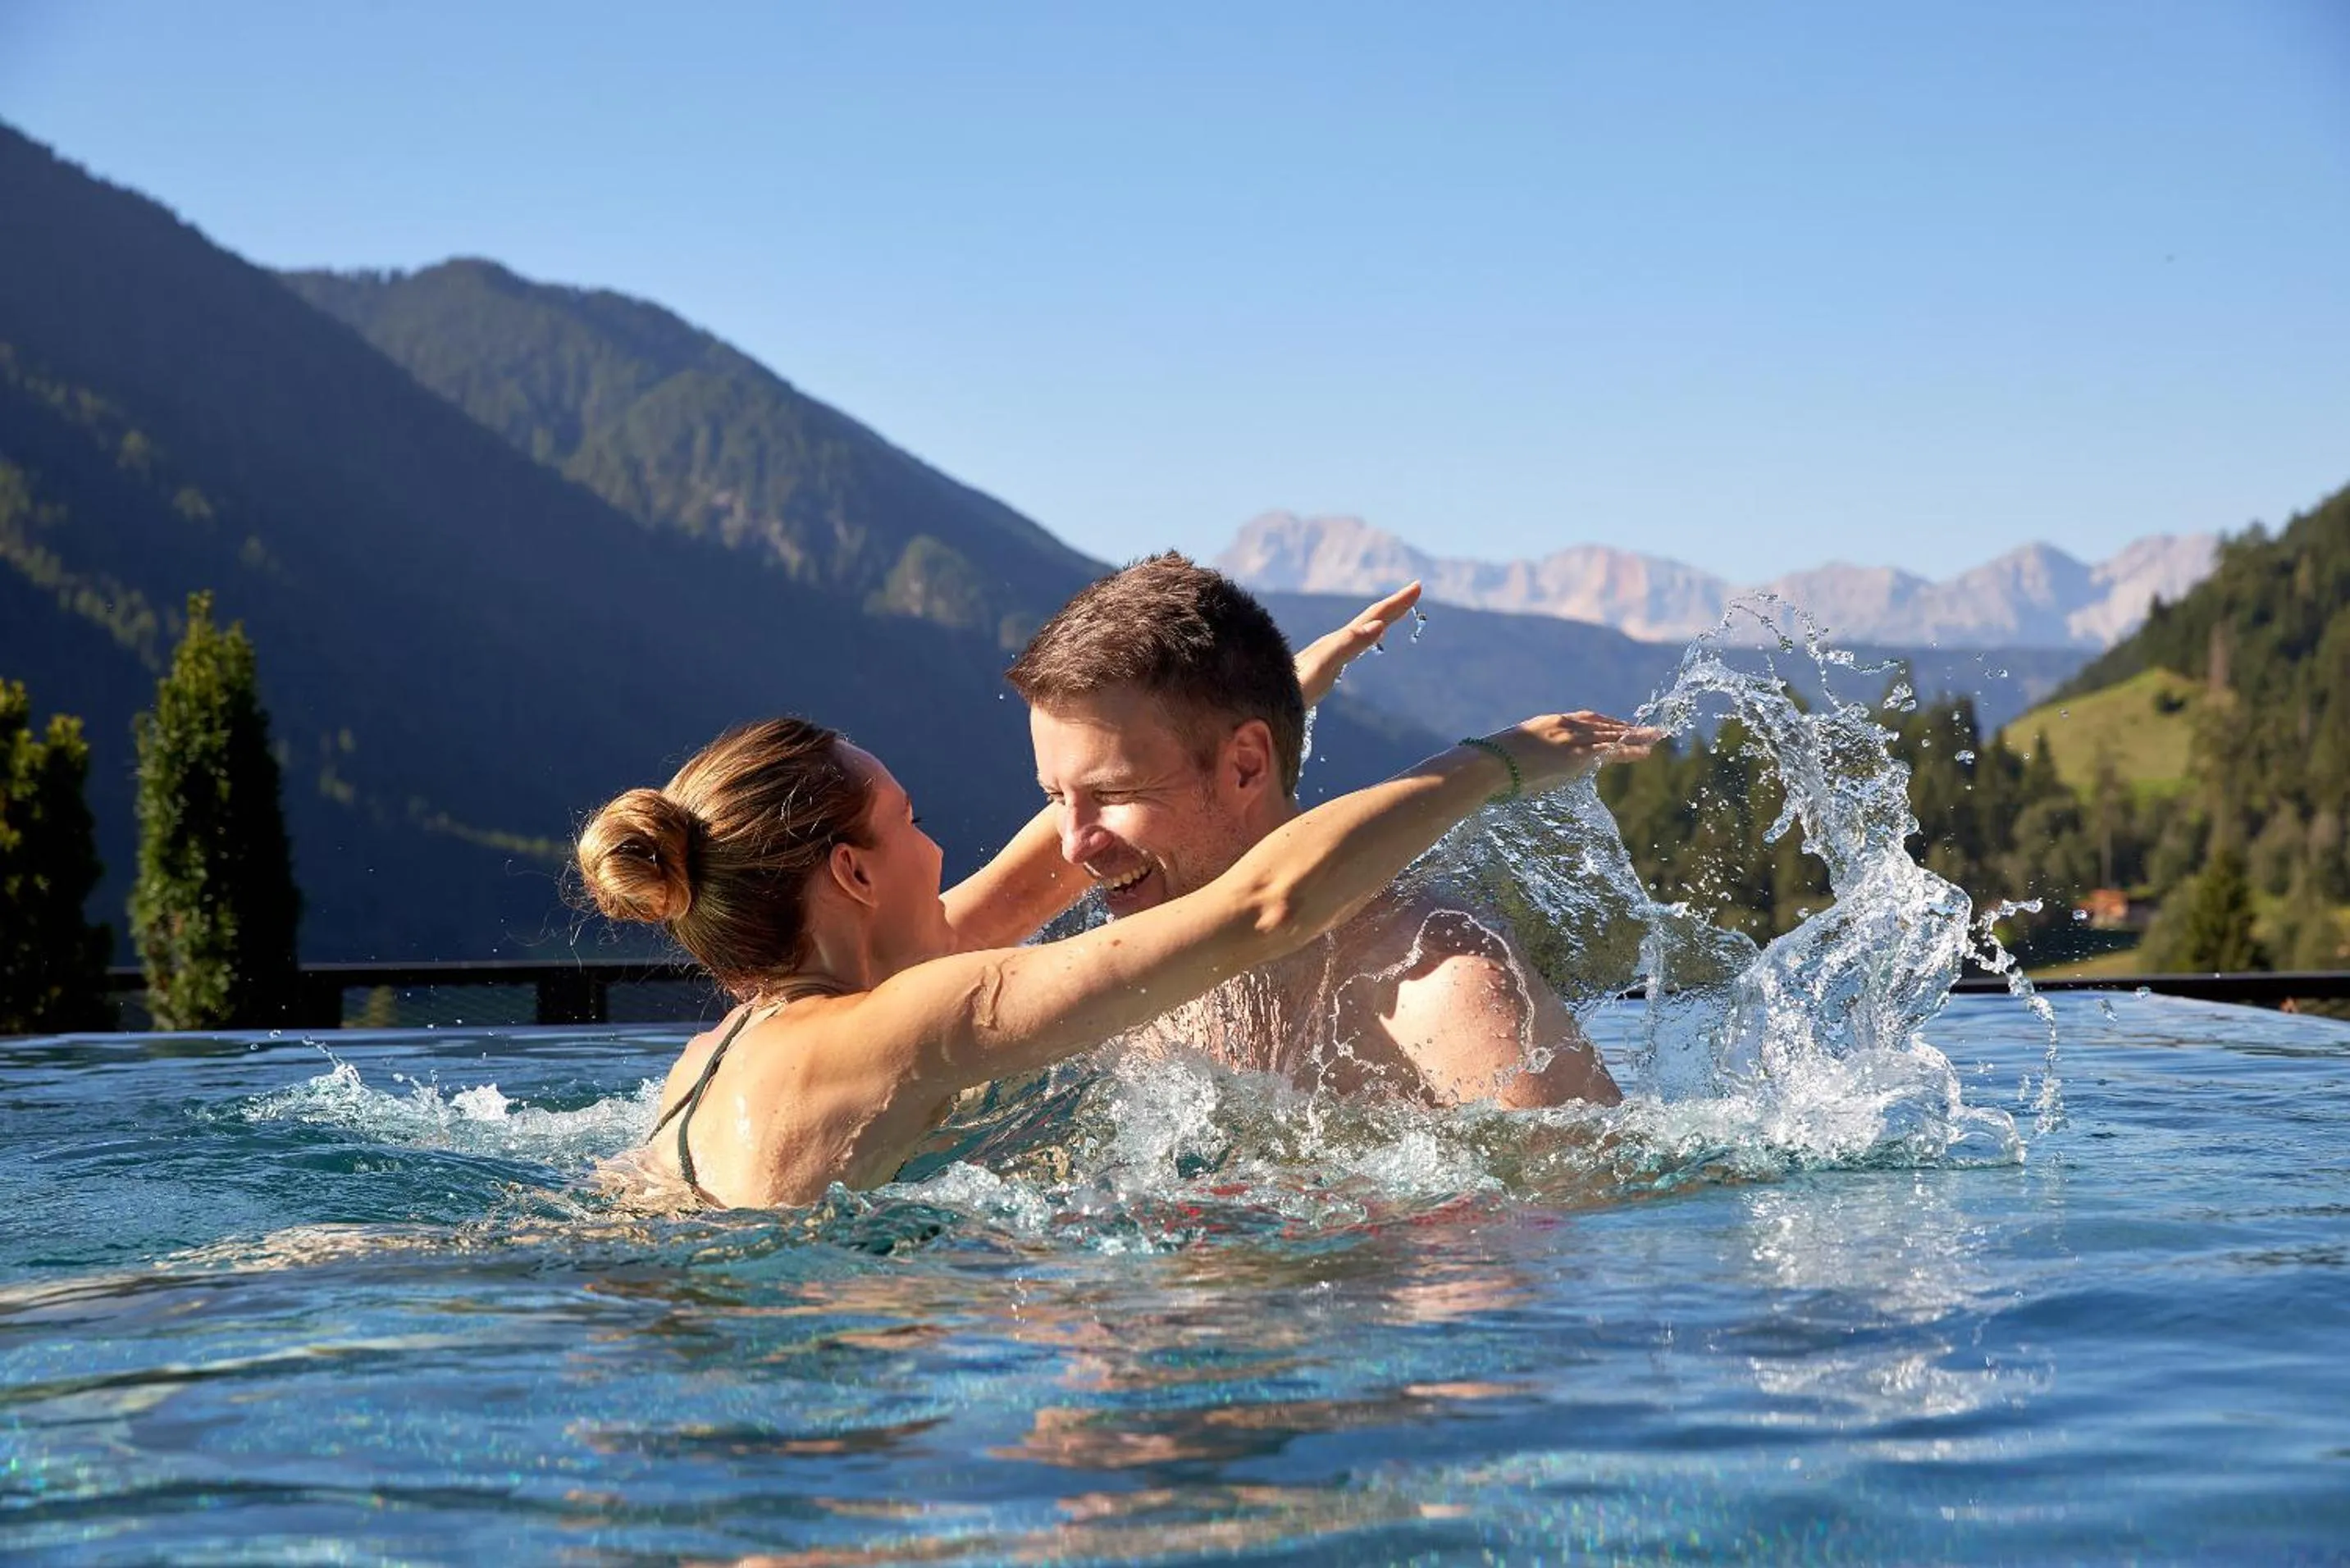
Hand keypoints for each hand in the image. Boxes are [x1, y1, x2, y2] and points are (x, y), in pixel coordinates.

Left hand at [1293, 582, 1422, 704]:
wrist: (1261, 701)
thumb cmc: (1291, 687)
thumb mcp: (1324, 666)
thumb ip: (1348, 644)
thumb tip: (1379, 625)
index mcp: (1339, 641)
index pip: (1374, 616)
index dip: (1396, 603)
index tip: (1418, 586)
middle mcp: (1333, 644)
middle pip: (1368, 618)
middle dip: (1392, 606)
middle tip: (1414, 591)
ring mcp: (1326, 656)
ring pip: (1359, 631)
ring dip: (1379, 619)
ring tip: (1392, 615)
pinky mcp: (1319, 670)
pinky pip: (1350, 646)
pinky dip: (1364, 639)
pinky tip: (1359, 644)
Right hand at [1479, 711, 1664, 791]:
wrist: (1491, 763)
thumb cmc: (1495, 762)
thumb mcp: (1516, 750)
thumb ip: (1530, 752)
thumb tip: (1527, 765)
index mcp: (1551, 722)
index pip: (1587, 719)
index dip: (1608, 723)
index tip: (1622, 727)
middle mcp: (1566, 725)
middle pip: (1605, 724)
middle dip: (1628, 728)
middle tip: (1649, 731)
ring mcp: (1572, 739)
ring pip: (1613, 735)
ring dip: (1638, 736)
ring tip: (1657, 738)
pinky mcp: (1577, 754)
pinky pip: (1611, 749)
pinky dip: (1630, 748)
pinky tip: (1645, 751)